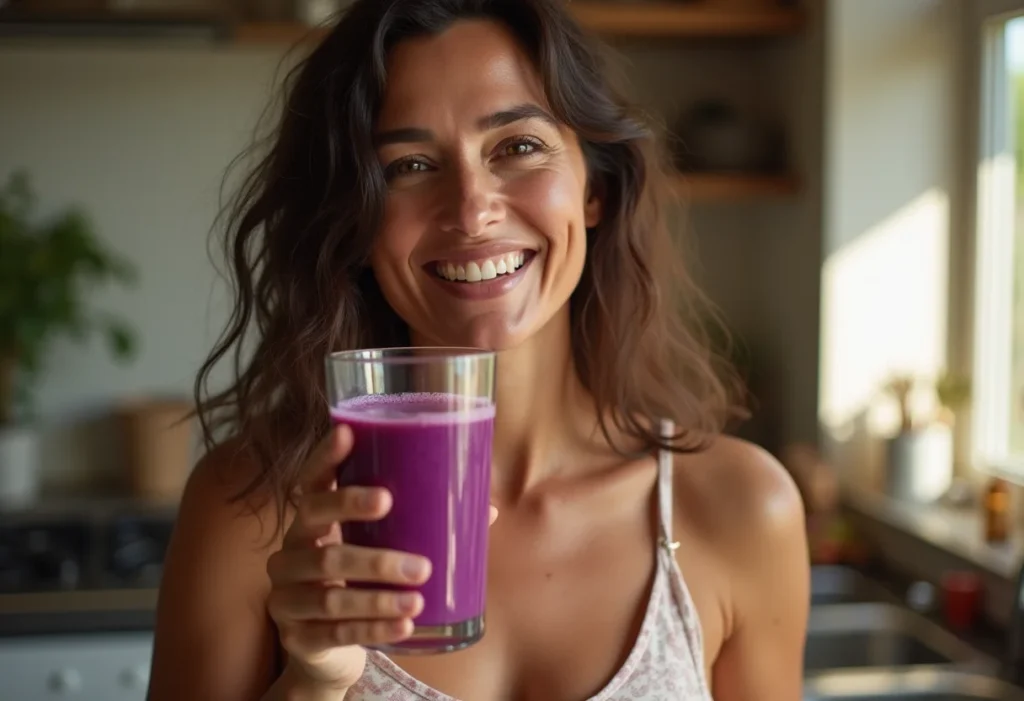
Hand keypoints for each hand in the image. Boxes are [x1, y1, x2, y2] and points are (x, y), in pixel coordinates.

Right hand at [265, 425, 498, 691]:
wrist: (320, 648)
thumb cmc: (356, 582)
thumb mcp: (374, 550)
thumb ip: (418, 528)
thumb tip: (488, 508)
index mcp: (309, 521)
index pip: (310, 481)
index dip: (325, 457)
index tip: (350, 435)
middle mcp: (289, 552)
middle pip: (318, 540)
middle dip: (371, 548)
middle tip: (419, 560)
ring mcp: (286, 597)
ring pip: (330, 595)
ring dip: (378, 597)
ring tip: (419, 597)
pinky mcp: (296, 638)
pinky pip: (334, 634)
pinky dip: (373, 629)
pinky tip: (404, 625)